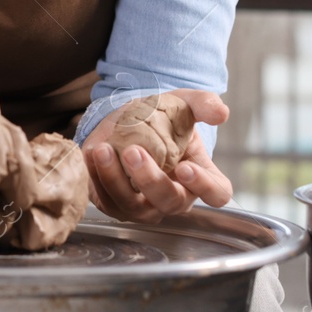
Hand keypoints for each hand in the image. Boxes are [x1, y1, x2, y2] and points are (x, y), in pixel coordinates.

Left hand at [82, 89, 232, 221]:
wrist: (129, 120)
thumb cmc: (164, 117)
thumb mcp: (185, 104)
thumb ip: (204, 104)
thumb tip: (221, 113)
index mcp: (201, 178)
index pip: (216, 194)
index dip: (204, 186)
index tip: (185, 167)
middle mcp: (175, 197)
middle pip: (169, 202)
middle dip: (150, 180)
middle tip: (133, 152)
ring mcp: (145, 206)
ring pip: (133, 207)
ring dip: (116, 180)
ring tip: (103, 151)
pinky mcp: (116, 204)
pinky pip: (106, 202)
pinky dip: (95, 180)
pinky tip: (91, 155)